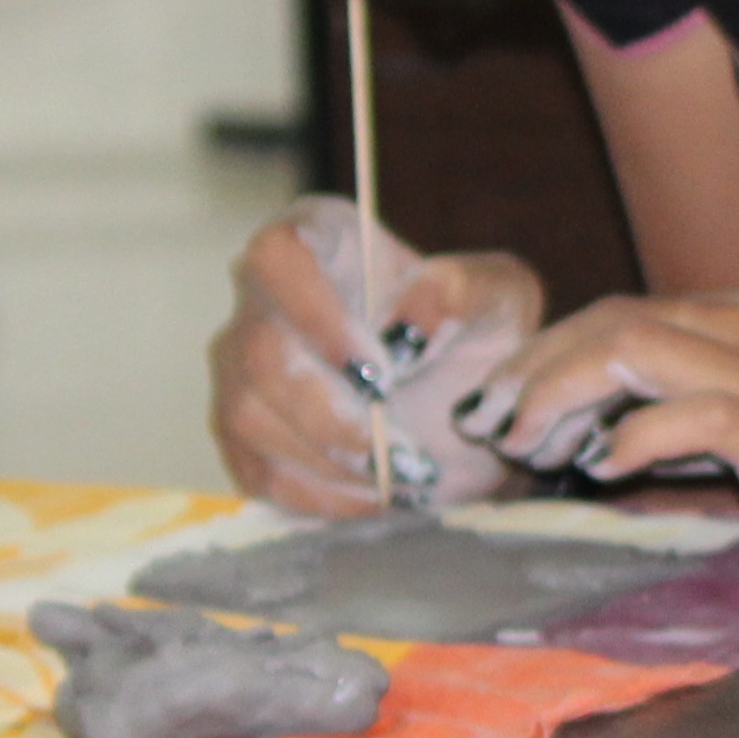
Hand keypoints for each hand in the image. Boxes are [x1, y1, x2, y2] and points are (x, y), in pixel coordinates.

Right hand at [210, 200, 541, 515]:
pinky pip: (256, 469)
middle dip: (331, 411)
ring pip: (247, 415)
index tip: (381, 368)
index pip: (279, 255)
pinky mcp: (245, 434)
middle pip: (258, 352)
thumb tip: (406, 326)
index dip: (316, 313)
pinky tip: (374, 497)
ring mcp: (241, 368)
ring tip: (400, 474)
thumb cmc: (472, 324)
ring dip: (327, 458)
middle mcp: (263, 300)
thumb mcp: (497, 295)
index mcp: (317, 240)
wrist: (465, 393)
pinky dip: (316, 494)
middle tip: (400, 446)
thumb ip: (458, 293)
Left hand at [457, 280, 738, 594]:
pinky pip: (685, 413)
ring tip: (521, 443)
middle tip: (493, 422)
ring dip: (557, 392)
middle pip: (619, 316)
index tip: (520, 403)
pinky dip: (627, 436)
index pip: (644, 310)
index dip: (565, 353)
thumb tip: (645, 440)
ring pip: (633, 346)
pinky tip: (600, 467)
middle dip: (538, 366)